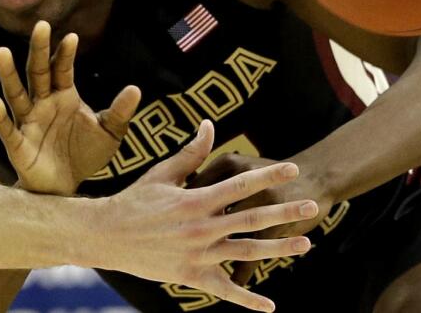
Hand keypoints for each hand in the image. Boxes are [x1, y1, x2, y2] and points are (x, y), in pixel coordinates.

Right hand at [0, 20, 141, 194]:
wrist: (67, 187)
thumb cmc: (84, 155)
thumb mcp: (109, 134)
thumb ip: (119, 112)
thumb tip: (136, 89)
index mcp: (64, 96)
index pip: (62, 69)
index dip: (65, 53)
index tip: (71, 36)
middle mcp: (42, 103)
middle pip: (37, 72)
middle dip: (39, 50)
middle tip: (40, 26)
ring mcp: (28, 122)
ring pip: (16, 94)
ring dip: (8, 74)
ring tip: (2, 52)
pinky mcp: (18, 145)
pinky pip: (7, 129)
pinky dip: (0, 116)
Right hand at [91, 120, 316, 311]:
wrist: (106, 235)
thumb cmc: (134, 201)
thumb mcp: (162, 174)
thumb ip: (191, 153)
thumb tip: (210, 125)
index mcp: (196, 199)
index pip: (241, 185)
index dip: (269, 176)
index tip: (292, 169)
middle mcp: (201, 228)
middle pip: (253, 218)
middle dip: (285, 212)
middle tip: (313, 206)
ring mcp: (198, 255)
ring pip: (246, 252)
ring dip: (278, 249)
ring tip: (305, 244)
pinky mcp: (191, 277)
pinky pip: (224, 290)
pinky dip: (248, 299)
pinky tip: (270, 304)